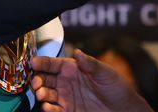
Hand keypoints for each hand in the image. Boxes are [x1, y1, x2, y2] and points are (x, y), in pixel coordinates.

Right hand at [31, 49, 152, 111]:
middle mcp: (66, 82)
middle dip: (37, 80)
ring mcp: (66, 97)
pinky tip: (48, 107)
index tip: (34, 62)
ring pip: (47, 94)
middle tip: (36, 83)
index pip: (53, 63)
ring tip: (41, 95)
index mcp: (73, 68)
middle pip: (45, 79)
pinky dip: (49, 109)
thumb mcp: (105, 72)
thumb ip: (90, 63)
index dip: (42, 62)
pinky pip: (54, 110)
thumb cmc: (116, 87)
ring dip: (41, 94)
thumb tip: (78, 52)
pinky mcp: (68, 110)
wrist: (123, 109)